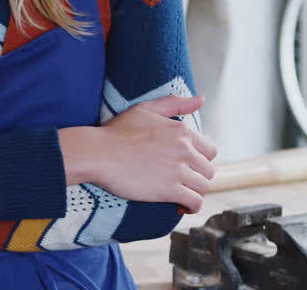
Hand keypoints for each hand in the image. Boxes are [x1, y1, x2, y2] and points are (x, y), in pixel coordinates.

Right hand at [60, 95, 216, 212]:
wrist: (97, 153)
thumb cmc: (117, 131)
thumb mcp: (145, 109)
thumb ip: (174, 103)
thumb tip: (201, 99)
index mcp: (181, 131)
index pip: (209, 151)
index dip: (198, 160)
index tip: (185, 166)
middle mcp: (184, 149)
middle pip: (208, 170)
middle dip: (197, 176)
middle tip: (181, 181)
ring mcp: (178, 170)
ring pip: (203, 186)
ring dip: (194, 192)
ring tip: (181, 194)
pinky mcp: (169, 189)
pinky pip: (195, 201)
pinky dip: (192, 207)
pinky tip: (182, 207)